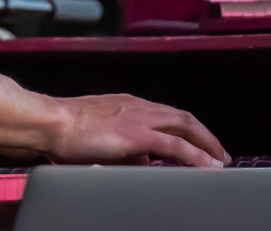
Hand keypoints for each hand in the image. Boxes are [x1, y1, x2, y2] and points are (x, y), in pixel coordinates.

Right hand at [45, 94, 228, 167]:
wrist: (51, 121)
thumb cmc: (67, 130)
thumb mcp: (102, 137)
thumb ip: (125, 147)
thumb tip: (142, 161)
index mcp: (130, 105)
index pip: (167, 114)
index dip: (187, 129)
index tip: (199, 142)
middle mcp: (139, 106)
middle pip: (183, 117)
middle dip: (205, 135)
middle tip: (219, 153)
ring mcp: (140, 118)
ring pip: (185, 126)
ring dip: (206, 144)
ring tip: (219, 161)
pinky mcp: (137, 134)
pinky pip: (175, 145)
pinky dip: (195, 155)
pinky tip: (205, 165)